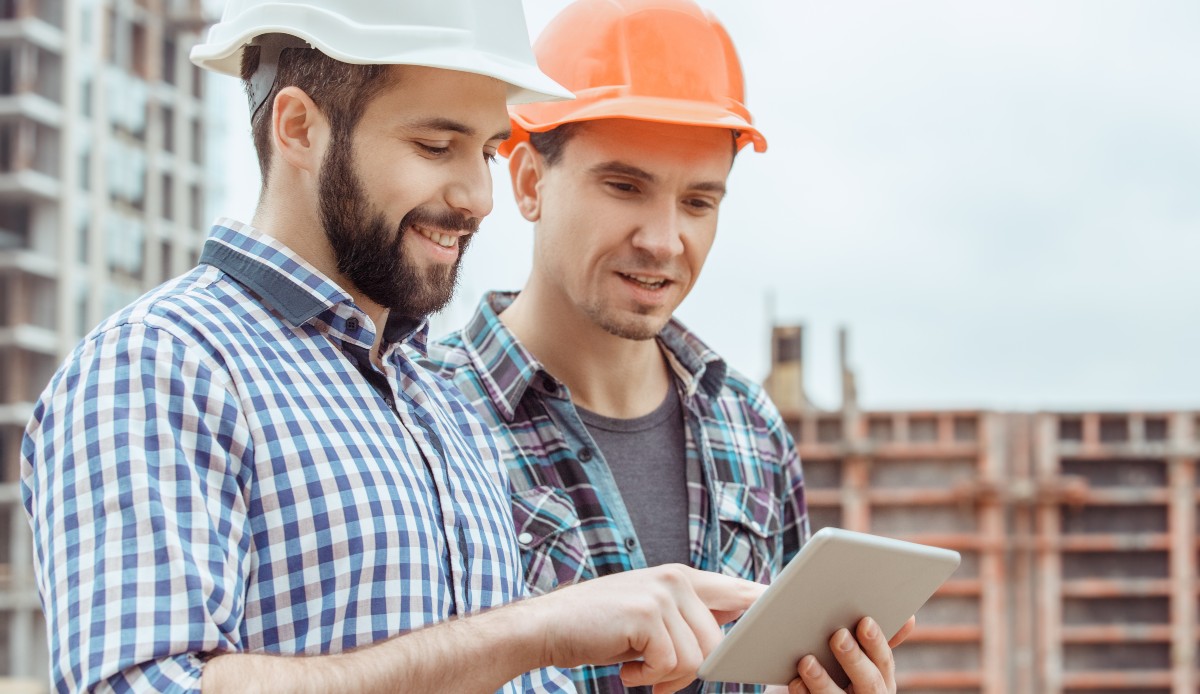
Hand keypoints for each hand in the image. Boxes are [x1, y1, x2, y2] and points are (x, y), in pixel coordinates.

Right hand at [529, 564, 764, 692]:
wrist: (547, 627)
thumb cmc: (600, 629)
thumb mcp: (650, 616)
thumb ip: (688, 618)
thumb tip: (727, 638)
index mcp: (682, 578)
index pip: (739, 590)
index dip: (765, 604)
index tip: (787, 609)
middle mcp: (677, 579)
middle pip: (718, 644)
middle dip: (689, 672)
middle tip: (654, 676)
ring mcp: (662, 594)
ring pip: (696, 658)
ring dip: (665, 677)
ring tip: (635, 667)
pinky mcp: (648, 614)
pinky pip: (671, 664)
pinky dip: (648, 677)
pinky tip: (625, 667)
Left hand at [786, 616, 915, 693]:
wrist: (810, 693)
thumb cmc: (836, 665)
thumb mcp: (859, 655)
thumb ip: (874, 640)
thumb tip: (909, 618)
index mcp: (881, 677)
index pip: (884, 661)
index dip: (876, 642)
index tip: (865, 621)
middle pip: (868, 681)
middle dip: (854, 659)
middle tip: (838, 636)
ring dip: (823, 681)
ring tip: (807, 661)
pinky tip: (795, 680)